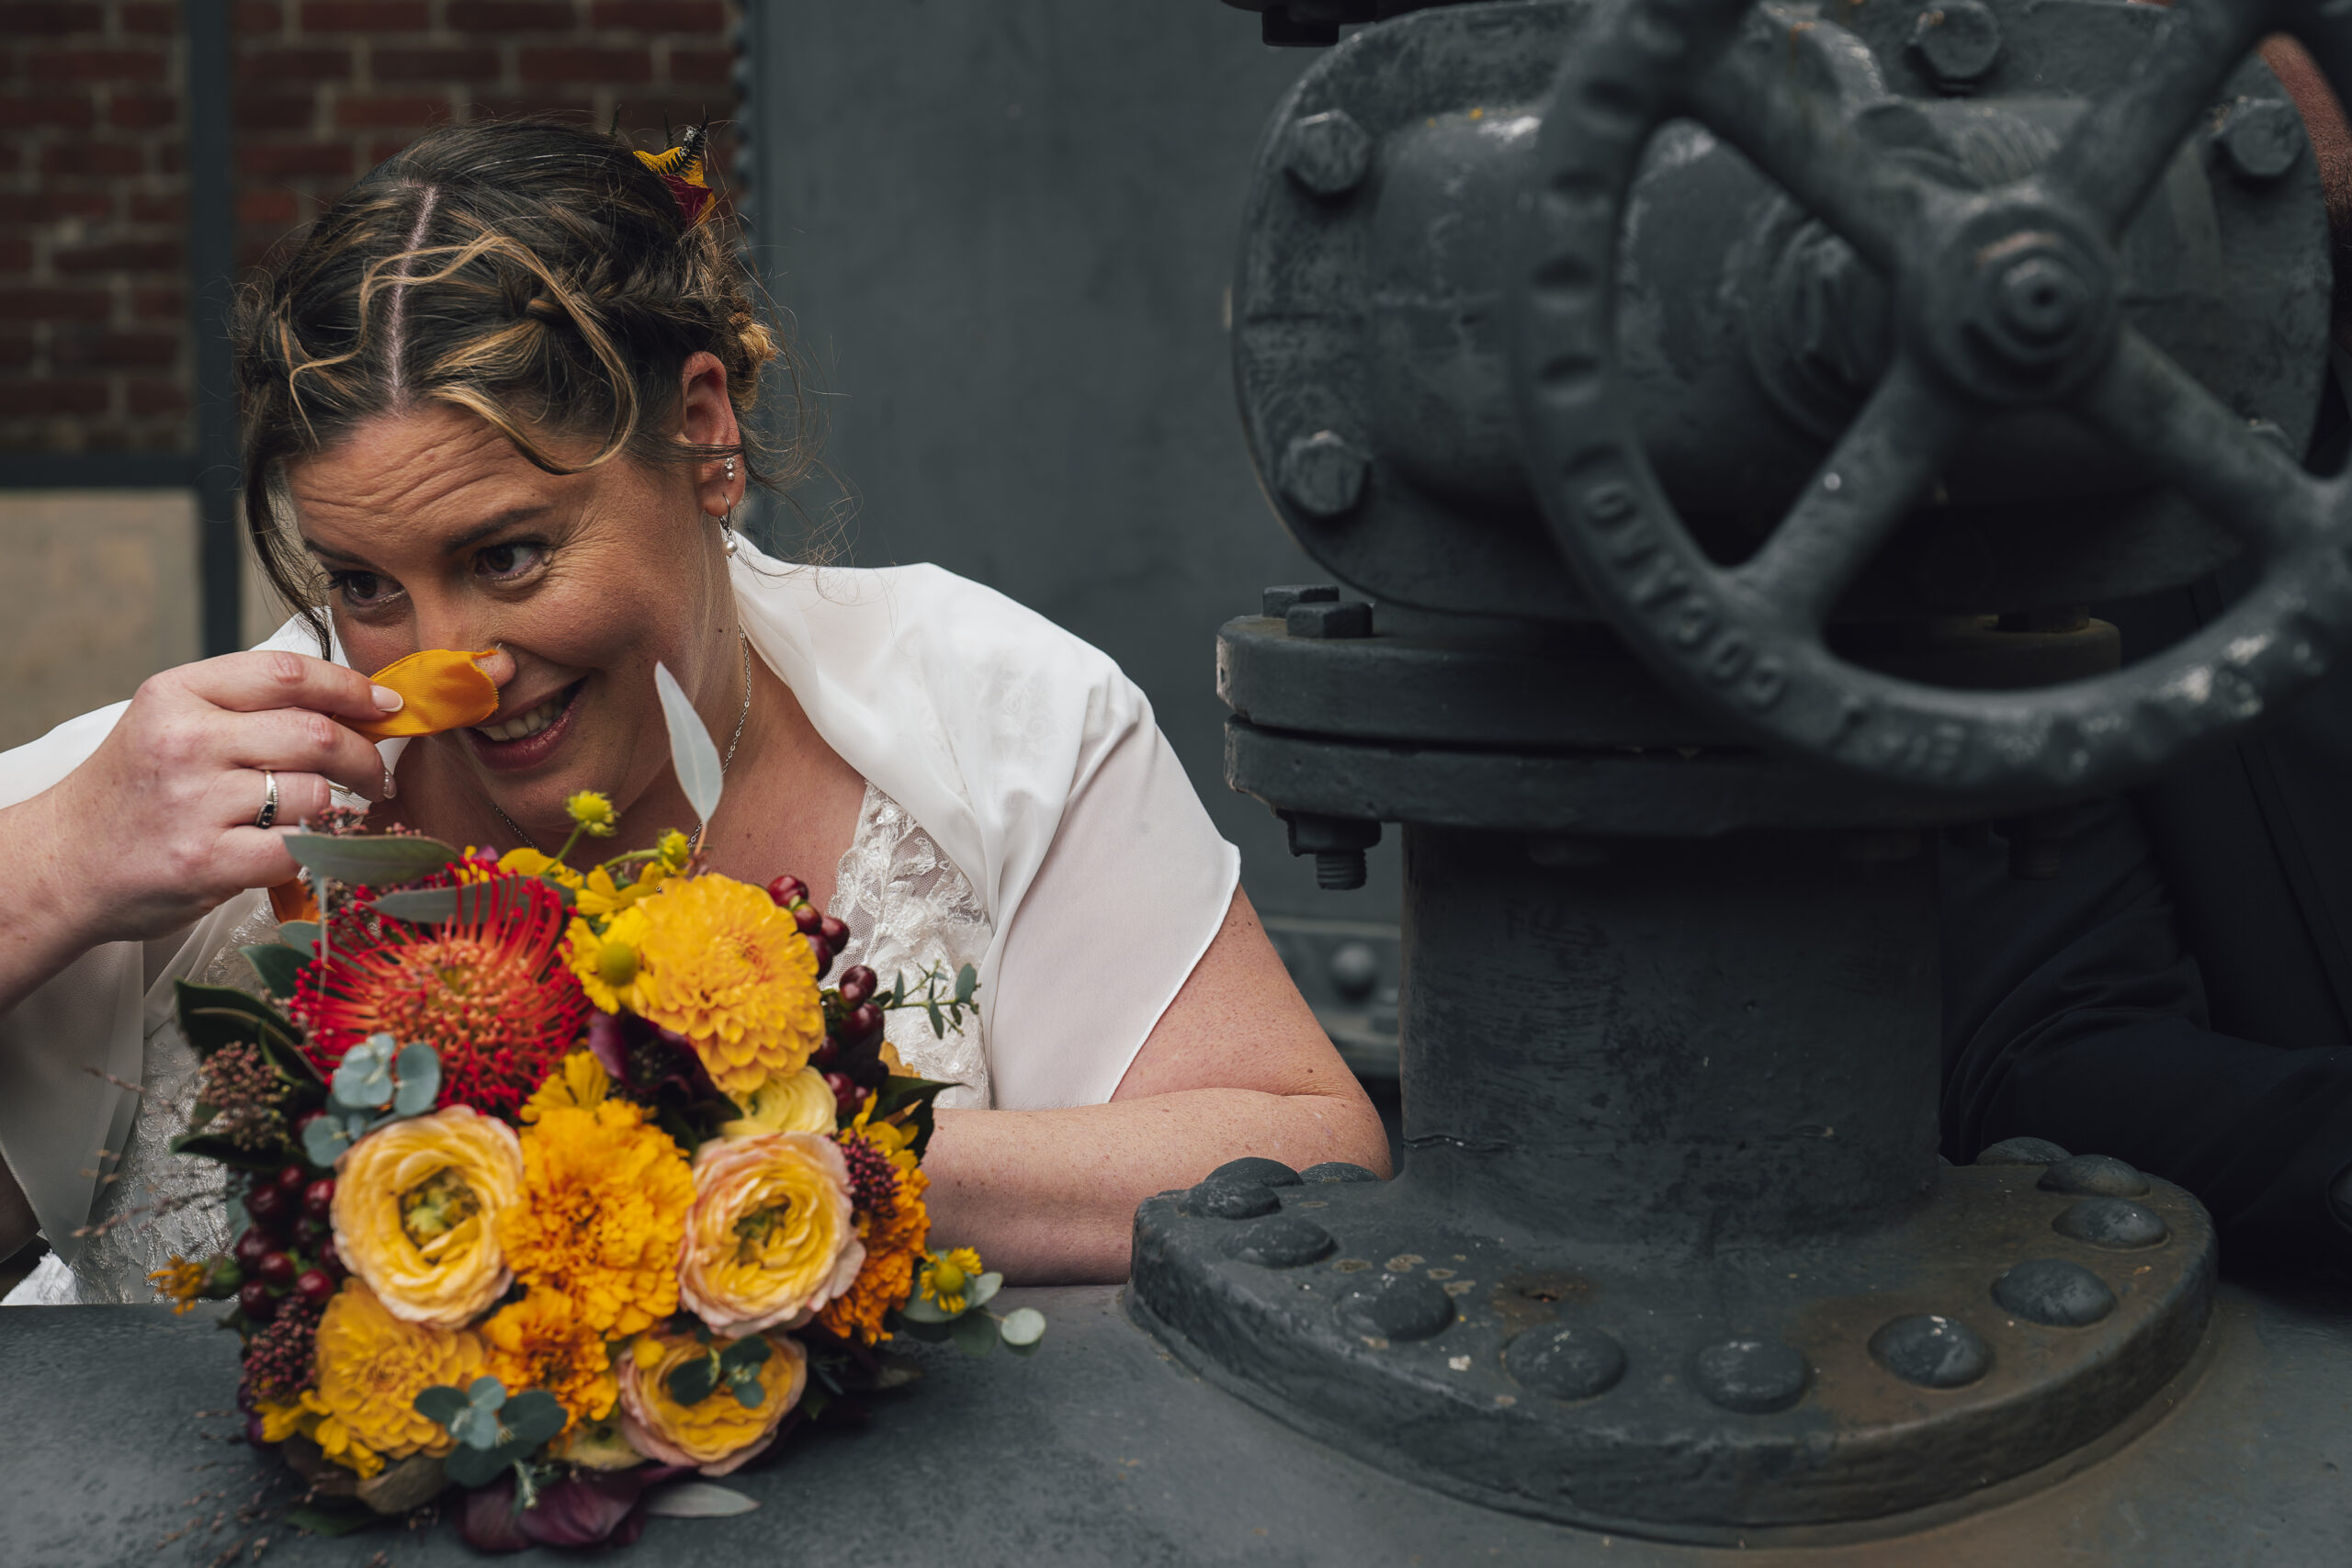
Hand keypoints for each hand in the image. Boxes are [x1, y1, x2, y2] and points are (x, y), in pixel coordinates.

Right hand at [25, 650, 403, 946]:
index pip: (288, 674)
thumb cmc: (133, 793)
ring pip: (313, 794)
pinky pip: (297, 850)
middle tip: (378, 775)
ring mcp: (195, 803)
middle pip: (315, 733)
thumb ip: (246, 708)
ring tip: (331, 817)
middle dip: (365, 757)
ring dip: (336, 809)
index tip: (385, 706)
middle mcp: (185, 741)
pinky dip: (314, 852)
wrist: (64, 863)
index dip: (351, 688)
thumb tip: (351, 706)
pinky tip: (304, 850)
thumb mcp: (172, 723)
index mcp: (178, 694)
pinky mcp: (206, 861)